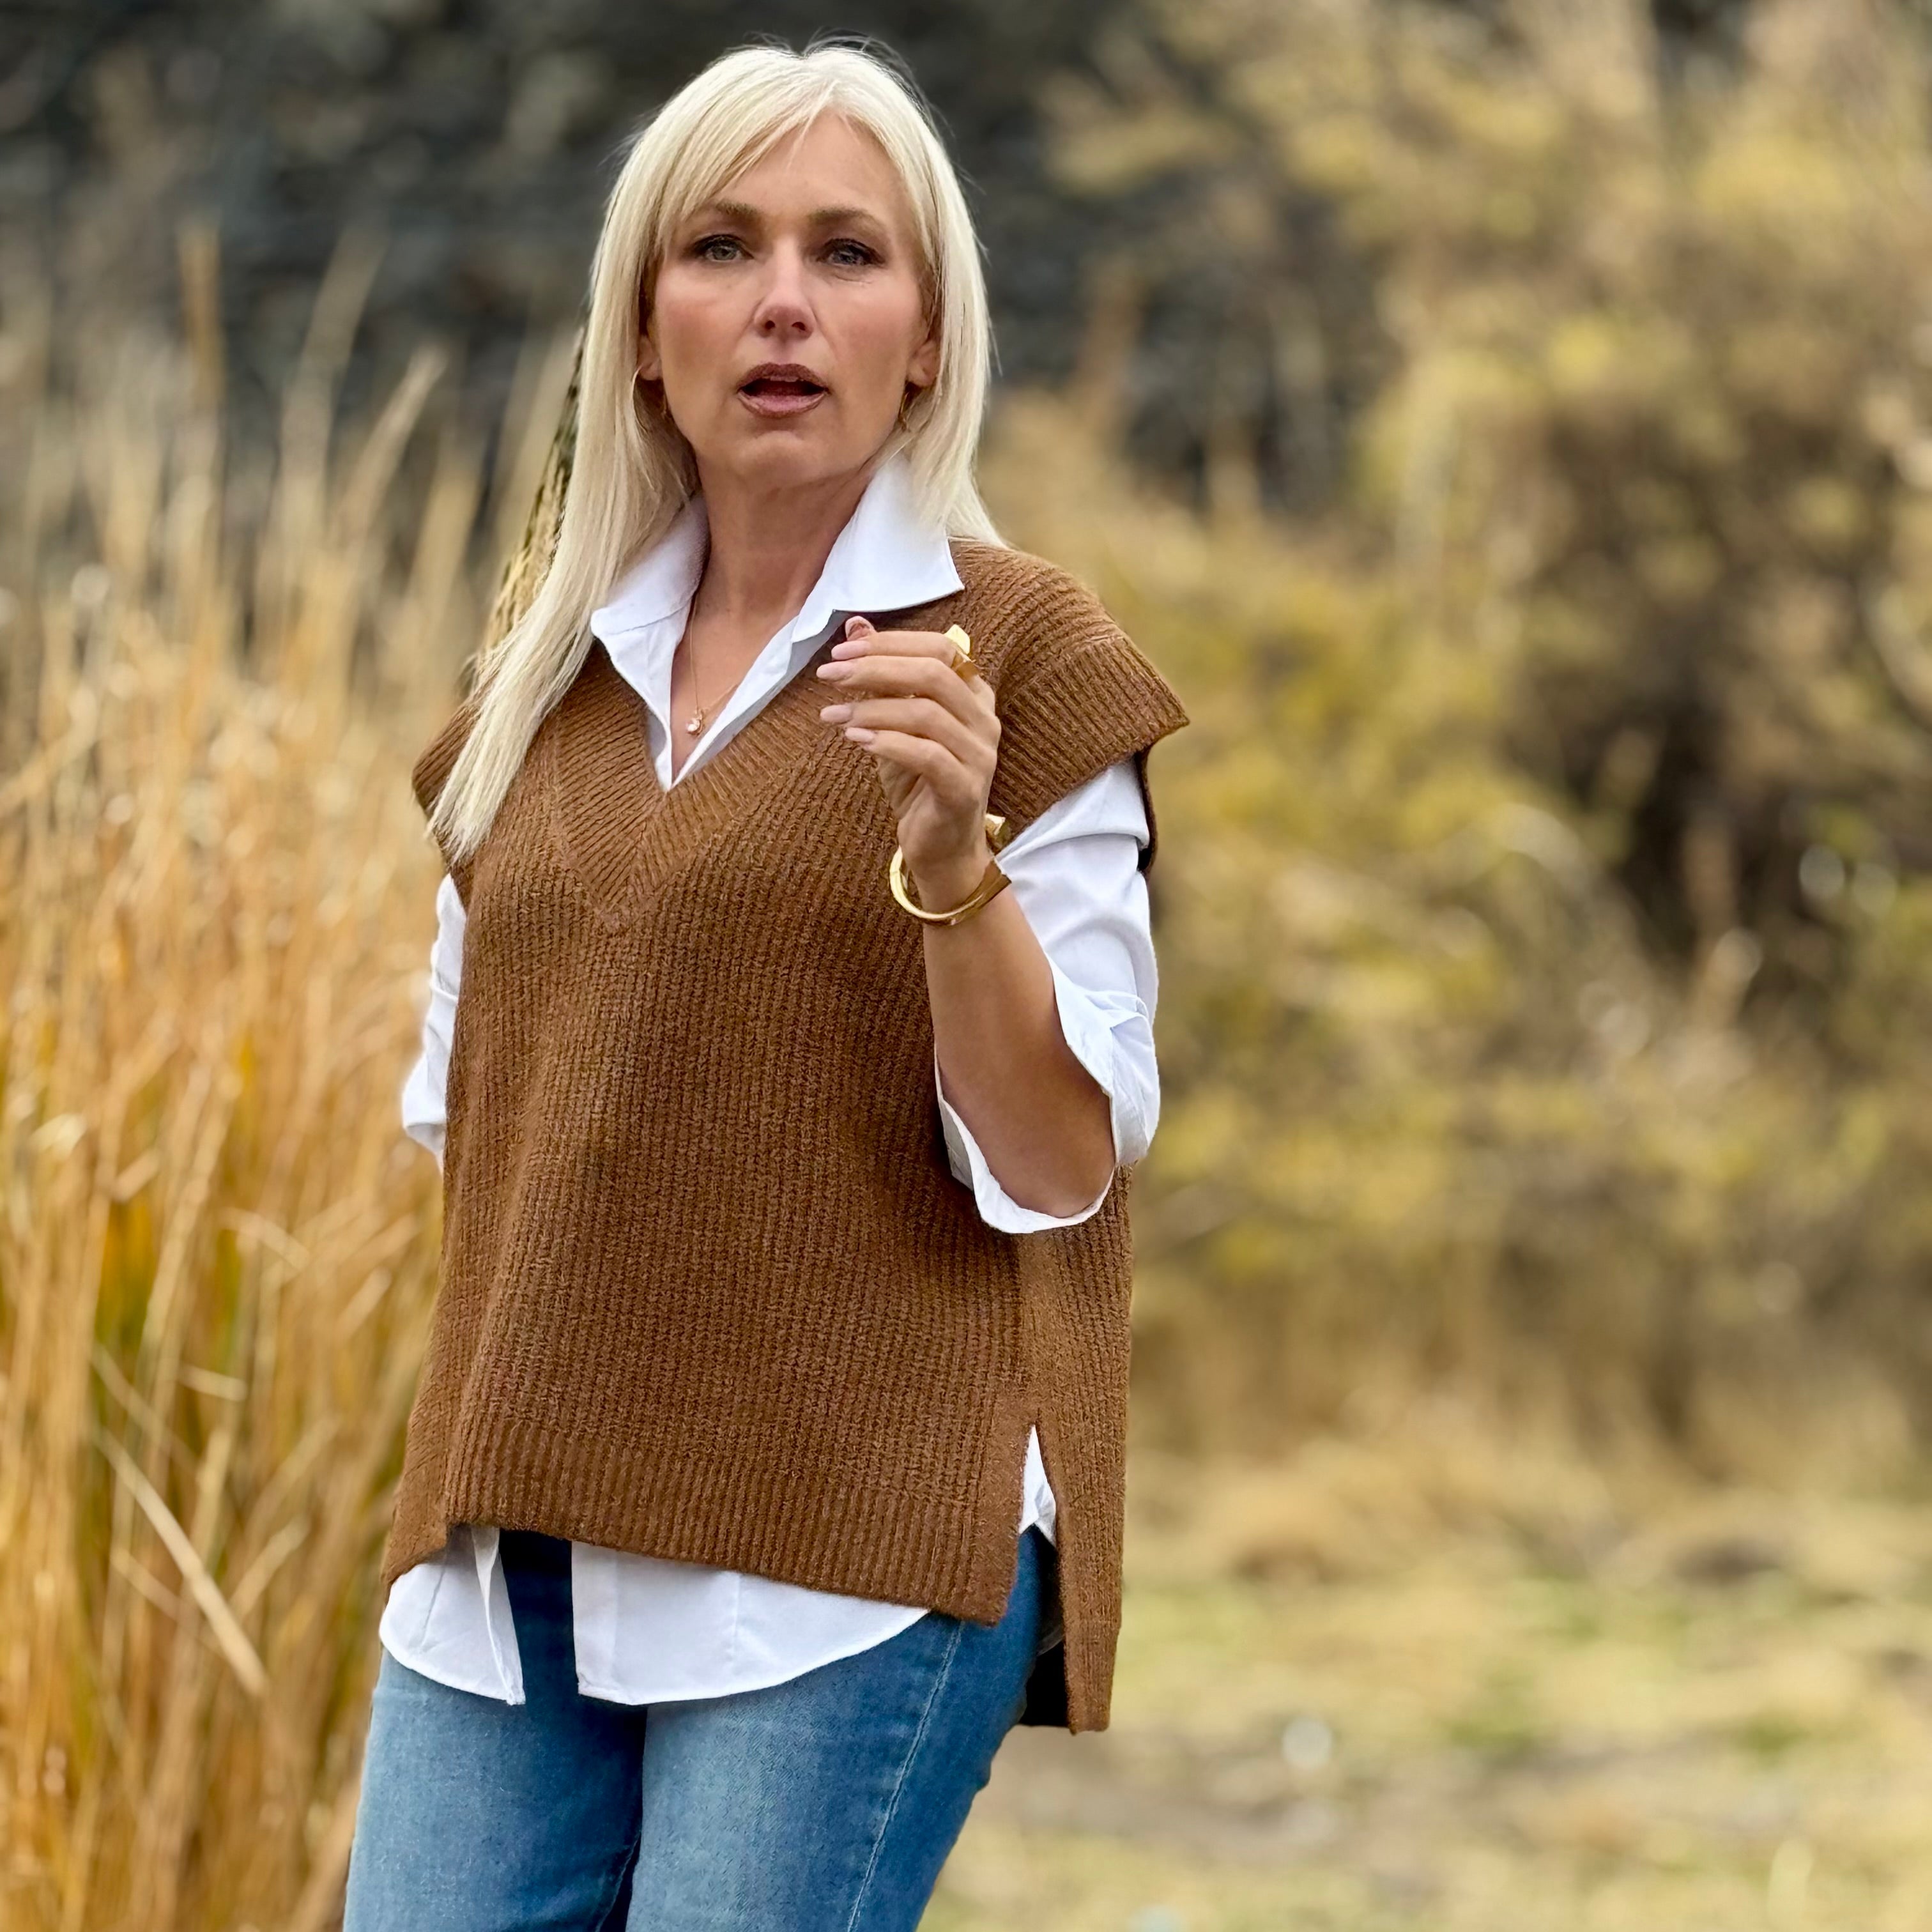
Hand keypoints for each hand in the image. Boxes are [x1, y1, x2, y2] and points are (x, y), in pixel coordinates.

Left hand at [816, 614, 1000, 906]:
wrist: (939, 848)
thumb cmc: (916, 781)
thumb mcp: (892, 721)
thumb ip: (881, 675)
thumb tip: (855, 626)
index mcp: (974, 694)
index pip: (939, 648)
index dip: (890, 643)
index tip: (842, 650)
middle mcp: (984, 719)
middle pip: (934, 672)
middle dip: (875, 668)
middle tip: (829, 675)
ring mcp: (980, 756)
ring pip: (927, 713)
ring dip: (872, 707)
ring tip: (832, 714)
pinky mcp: (965, 789)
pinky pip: (927, 755)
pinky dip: (887, 742)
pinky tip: (854, 738)